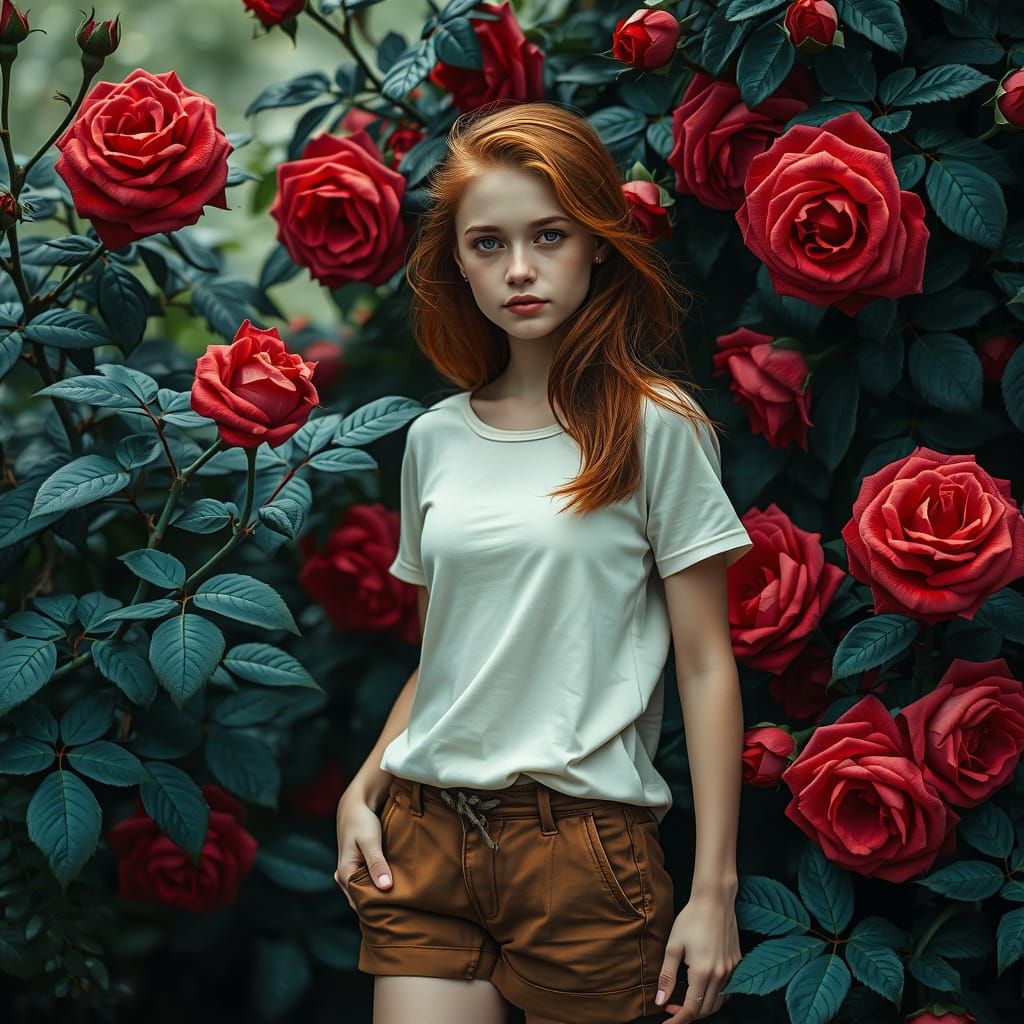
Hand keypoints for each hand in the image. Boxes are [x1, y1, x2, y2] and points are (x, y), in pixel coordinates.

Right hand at [334, 795, 392, 910]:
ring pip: (365, 891)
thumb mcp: (370, 841)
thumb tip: (385, 887)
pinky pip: (367, 882)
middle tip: (402, 907)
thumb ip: (376, 864)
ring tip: (400, 899)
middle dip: (379, 903)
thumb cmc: (361, 821)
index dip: (377, 907)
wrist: (355, 805)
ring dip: (379, 894)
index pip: (360, 902)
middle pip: (362, 899)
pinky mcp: (357, 867)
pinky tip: (393, 885)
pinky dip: (378, 884)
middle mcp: (344, 877)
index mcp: (345, 874)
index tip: (396, 910)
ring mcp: (350, 873)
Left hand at [653, 891, 741, 1021]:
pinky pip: (728, 991)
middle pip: (706, 1010)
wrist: (715, 900)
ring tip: (685, 1001)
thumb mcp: (673, 946)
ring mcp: (731, 970)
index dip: (677, 1020)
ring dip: (702, 1008)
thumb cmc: (691, 919)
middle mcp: (721, 975)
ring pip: (718, 1002)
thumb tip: (660, 1001)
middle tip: (671, 1007)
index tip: (666, 1021)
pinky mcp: (737, 963)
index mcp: (703, 972)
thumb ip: (667, 976)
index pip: (691, 1010)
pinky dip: (716, 997)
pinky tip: (704, 990)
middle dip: (687, 1014)